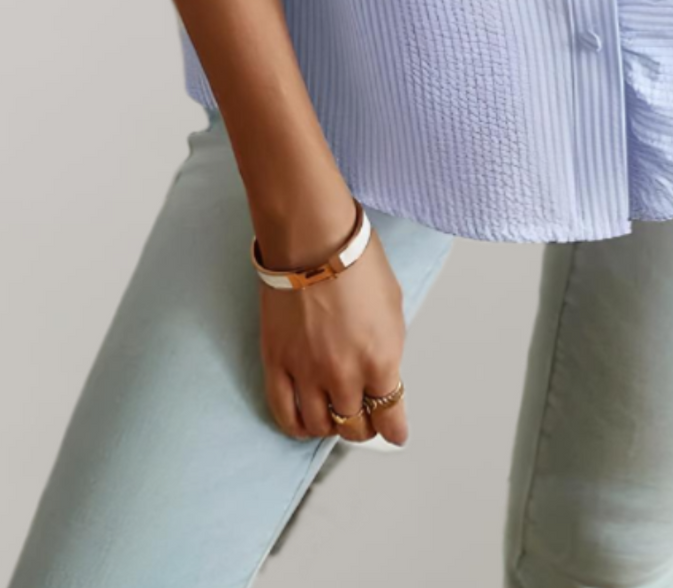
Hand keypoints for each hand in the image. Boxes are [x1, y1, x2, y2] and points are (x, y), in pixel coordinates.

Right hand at [259, 218, 410, 447]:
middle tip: (364, 418)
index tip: (395, 434)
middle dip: (364, 427)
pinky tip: (304, 424)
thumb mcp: (393, 308)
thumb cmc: (357, 262)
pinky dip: (297, 427)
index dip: (394, 431)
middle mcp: (345, 375)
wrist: (313, 238)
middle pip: (355, 427)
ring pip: (320, 427)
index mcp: (380, 360)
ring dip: (331, 427)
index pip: (390, 418)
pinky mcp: (277, 365)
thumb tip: (384, 374)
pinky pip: (285, 415)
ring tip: (335, 417)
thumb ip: (388, 350)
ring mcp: (308, 373)